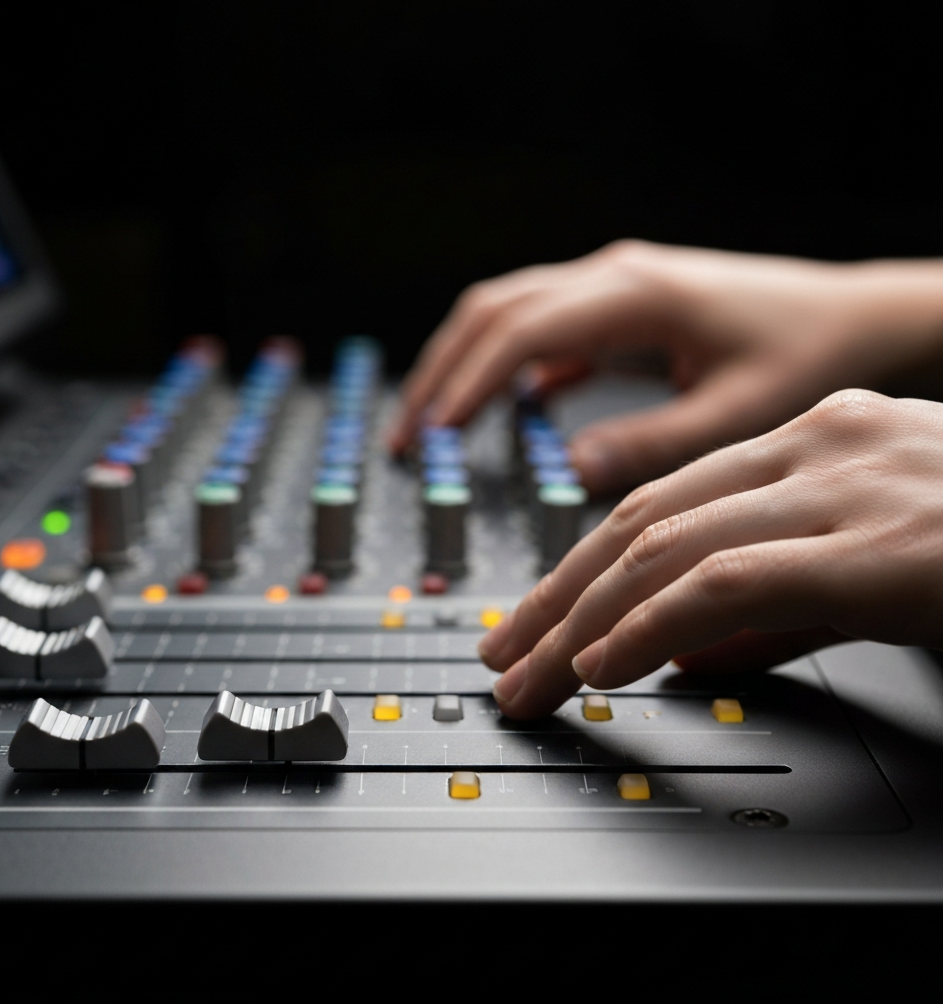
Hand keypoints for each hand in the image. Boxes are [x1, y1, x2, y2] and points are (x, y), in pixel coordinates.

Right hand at [388, 241, 942, 492]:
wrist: (854, 317)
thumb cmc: (806, 355)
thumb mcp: (736, 412)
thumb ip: (652, 443)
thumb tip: (573, 470)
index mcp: (634, 295)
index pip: (520, 331)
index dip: (466, 382)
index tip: (432, 433)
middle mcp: (614, 277)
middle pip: (494, 310)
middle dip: (442, 370)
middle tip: (407, 437)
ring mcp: (614, 287)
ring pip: (508, 313)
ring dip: (464, 364)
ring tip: (434, 425)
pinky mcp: (620, 308)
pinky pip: (543, 329)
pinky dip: (507, 367)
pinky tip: (501, 409)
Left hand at [477, 390, 942, 718]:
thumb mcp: (873, 566)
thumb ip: (777, 605)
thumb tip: (685, 651)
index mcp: (814, 441)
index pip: (656, 504)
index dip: (577, 568)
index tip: (534, 621)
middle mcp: (818, 446)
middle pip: (637, 521)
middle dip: (556, 598)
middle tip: (505, 656)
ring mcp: (846, 486)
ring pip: (663, 548)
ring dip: (581, 620)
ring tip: (531, 677)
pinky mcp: (876, 545)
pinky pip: (728, 581)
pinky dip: (651, 624)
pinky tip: (603, 666)